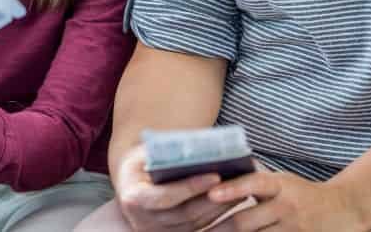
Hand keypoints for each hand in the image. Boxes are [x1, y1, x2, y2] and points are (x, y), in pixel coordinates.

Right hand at [115, 143, 232, 230]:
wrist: (129, 186)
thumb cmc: (139, 165)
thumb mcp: (142, 154)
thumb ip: (161, 152)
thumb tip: (194, 147)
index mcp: (133, 198)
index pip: (165, 197)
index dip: (191, 187)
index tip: (215, 175)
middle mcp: (143, 222)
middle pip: (185, 214)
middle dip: (213, 198)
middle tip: (237, 183)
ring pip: (196, 224)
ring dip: (220, 208)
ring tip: (241, 190)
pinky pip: (199, 230)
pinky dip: (216, 216)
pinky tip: (231, 202)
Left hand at [209, 172, 361, 231]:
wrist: (343, 210)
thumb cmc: (299, 193)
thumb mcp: (281, 181)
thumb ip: (252, 181)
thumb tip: (214, 175)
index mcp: (280, 185)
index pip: (254, 184)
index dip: (232, 189)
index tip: (210, 194)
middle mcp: (287, 207)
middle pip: (246, 221)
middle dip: (219, 228)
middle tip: (197, 231)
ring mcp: (294, 229)